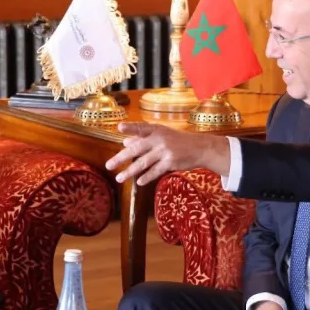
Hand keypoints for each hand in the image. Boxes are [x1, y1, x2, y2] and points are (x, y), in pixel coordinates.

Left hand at [104, 122, 230, 185]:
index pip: (141, 128)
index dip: (130, 128)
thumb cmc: (177, 141)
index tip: (119, 127)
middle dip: (121, 158)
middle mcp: (159, 139)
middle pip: (137, 149)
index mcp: (156, 130)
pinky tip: (138, 182)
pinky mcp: (171, 162)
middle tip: (109, 165)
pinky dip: (146, 177)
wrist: (200, 148)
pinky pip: (155, 171)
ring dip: (130, 171)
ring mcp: (165, 151)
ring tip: (119, 178)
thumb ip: (143, 139)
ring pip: (143, 163)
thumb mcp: (161, 135)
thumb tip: (124, 142)